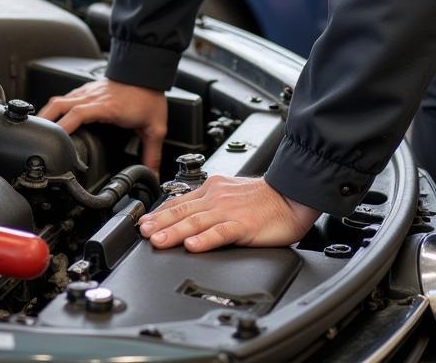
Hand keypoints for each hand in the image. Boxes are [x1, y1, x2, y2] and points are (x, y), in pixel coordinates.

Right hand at [37, 78, 166, 171]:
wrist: (147, 71)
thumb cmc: (149, 96)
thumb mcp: (155, 128)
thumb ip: (152, 154)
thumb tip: (153, 176)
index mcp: (106, 108)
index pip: (77, 114)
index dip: (62, 128)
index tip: (52, 143)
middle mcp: (92, 98)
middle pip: (58, 105)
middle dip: (44, 121)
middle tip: (34, 138)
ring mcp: (88, 92)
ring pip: (59, 100)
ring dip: (47, 114)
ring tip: (38, 131)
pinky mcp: (87, 89)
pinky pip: (66, 98)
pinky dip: (56, 109)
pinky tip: (54, 119)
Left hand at [139, 175, 319, 251]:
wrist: (293, 195)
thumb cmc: (265, 198)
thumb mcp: (231, 194)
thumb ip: (211, 204)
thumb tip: (191, 219)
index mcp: (213, 189)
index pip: (180, 202)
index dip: (161, 213)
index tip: (144, 223)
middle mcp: (217, 198)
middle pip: (182, 212)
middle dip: (160, 224)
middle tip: (142, 233)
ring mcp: (229, 211)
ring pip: (196, 222)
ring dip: (174, 232)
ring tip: (157, 241)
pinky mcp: (244, 225)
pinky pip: (221, 232)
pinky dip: (205, 239)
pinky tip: (192, 245)